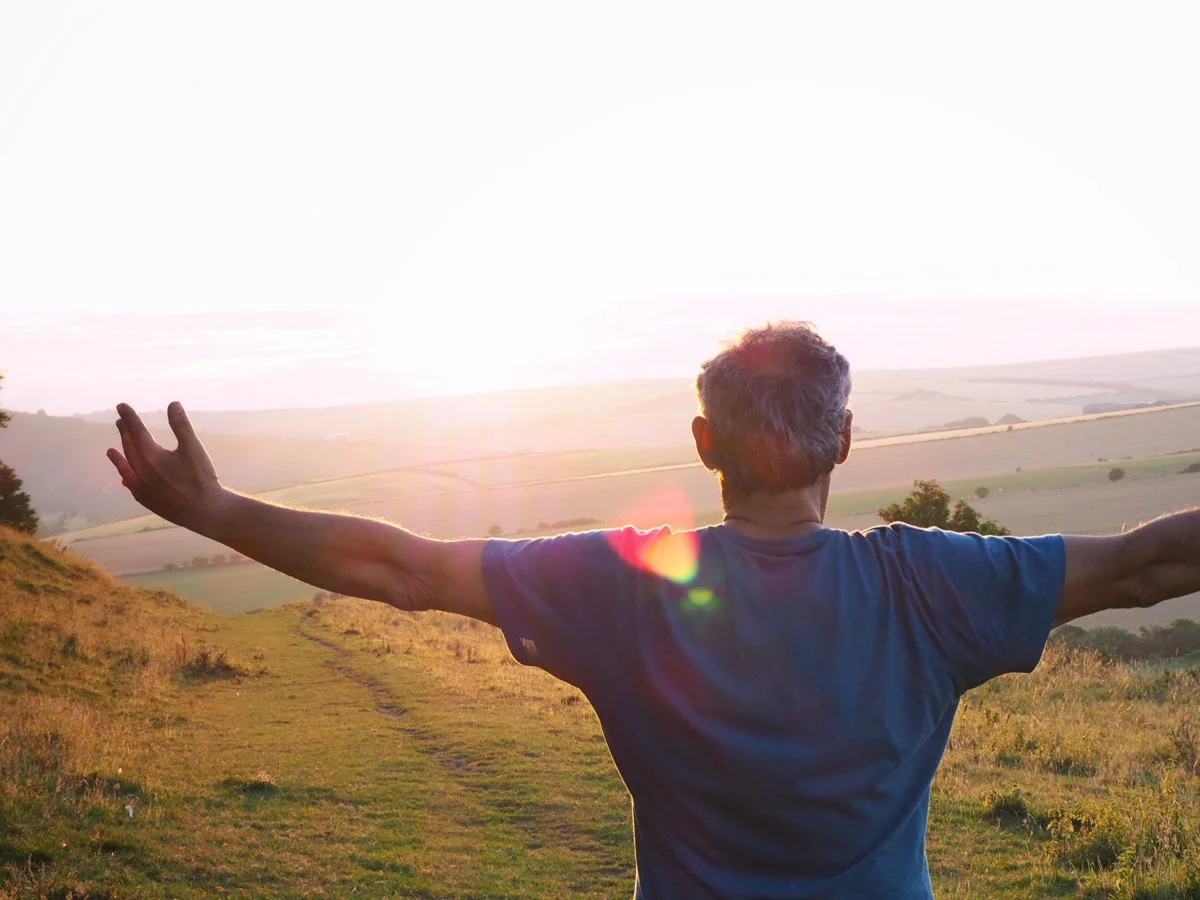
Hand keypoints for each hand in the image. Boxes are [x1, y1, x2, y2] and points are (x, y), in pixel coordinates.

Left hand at [106, 402, 223, 531]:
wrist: (205, 511)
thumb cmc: (201, 478)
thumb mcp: (194, 448)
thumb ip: (181, 425)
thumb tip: (173, 404)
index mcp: (152, 456)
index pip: (136, 431)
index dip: (129, 417)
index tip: (121, 406)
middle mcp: (141, 471)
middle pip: (129, 448)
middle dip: (125, 433)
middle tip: (120, 422)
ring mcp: (141, 487)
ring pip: (126, 467)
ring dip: (119, 456)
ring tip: (110, 450)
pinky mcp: (146, 500)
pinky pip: (130, 485)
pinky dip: (125, 478)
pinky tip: (124, 477)